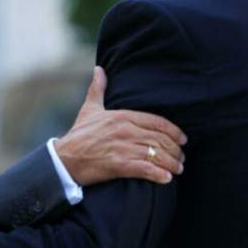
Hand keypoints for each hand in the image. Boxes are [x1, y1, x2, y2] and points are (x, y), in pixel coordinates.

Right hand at [55, 66, 186, 185]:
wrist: (64, 159)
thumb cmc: (78, 134)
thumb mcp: (89, 109)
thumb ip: (98, 89)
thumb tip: (99, 69)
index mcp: (122, 116)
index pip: (157, 122)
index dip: (174, 131)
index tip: (183, 139)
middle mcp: (125, 130)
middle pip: (160, 139)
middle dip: (175, 150)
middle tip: (181, 157)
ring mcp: (123, 147)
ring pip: (156, 154)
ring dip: (171, 163)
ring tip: (177, 169)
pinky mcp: (119, 165)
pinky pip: (145, 169)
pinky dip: (159, 175)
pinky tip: (166, 179)